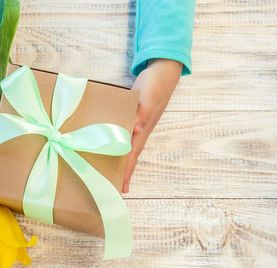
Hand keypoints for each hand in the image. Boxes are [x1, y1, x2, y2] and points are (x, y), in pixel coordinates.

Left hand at [122, 59, 182, 192]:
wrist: (163, 70)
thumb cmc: (155, 84)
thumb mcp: (148, 98)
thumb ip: (142, 113)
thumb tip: (137, 130)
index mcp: (142, 129)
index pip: (131, 155)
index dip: (126, 171)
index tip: (121, 187)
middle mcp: (140, 130)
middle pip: (130, 156)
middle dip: (123, 172)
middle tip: (116, 188)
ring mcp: (138, 124)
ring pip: (127, 147)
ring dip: (121, 160)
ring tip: (113, 173)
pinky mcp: (134, 116)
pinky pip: (124, 134)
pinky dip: (118, 144)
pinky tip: (113, 147)